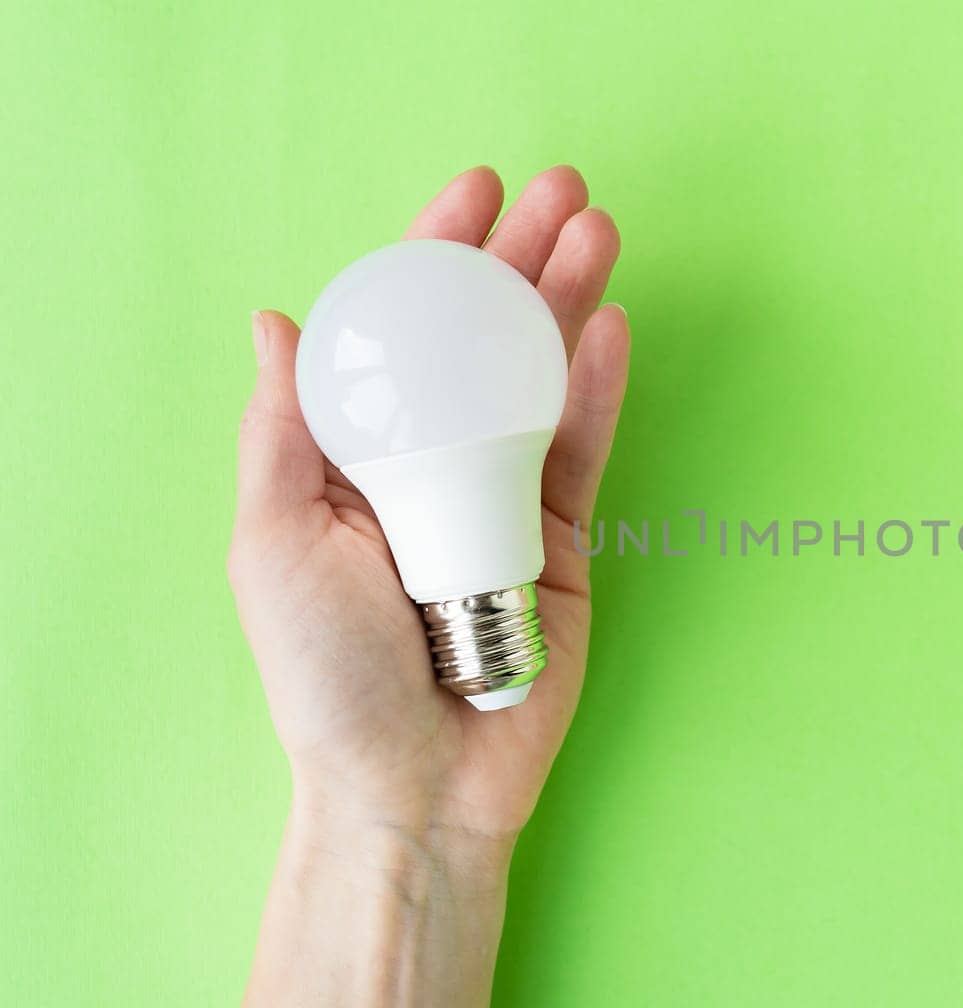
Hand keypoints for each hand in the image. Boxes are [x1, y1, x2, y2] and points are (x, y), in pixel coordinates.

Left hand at [229, 165, 626, 855]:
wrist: (414, 784)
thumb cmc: (327, 674)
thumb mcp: (275, 542)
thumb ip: (284, 430)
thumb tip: (277, 319)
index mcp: (355, 456)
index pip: (400, 334)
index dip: (433, 257)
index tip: (473, 192)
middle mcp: (432, 463)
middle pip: (482, 341)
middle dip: (522, 261)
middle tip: (565, 192)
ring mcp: (503, 498)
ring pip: (541, 379)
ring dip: (571, 303)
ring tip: (602, 233)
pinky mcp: (563, 539)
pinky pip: (582, 450)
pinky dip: (597, 387)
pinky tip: (611, 327)